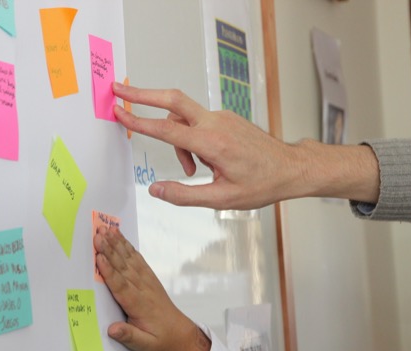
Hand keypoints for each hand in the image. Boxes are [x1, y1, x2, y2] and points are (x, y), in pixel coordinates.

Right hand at [93, 226, 209, 350]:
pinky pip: (137, 259)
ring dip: (117, 244)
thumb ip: (128, 336)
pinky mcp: (149, 278)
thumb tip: (112, 329)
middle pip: (124, 267)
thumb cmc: (159, 340)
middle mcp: (143, 290)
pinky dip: (128, 247)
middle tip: (98, 235)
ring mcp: (147, 281)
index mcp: (139, 306)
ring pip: (130, 260)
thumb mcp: (144, 346)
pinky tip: (119, 237)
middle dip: (110, 250)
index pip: (122, 286)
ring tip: (106, 230)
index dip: (109, 272)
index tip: (99, 258)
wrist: (180, 334)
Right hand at [112, 82, 379, 209]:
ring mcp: (222, 117)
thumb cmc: (261, 184)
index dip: (139, 121)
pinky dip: (191, 138)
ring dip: (176, 139)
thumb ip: (184, 195)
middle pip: (173, 100)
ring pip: (184, 118)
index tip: (119, 111)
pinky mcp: (226, 119)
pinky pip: (198, 123)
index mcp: (212, 143)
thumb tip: (155, 190)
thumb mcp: (221, 199)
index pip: (167, 129)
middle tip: (120, 90)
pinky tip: (205, 163)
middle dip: (144, 94)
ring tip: (192, 171)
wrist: (291, 168)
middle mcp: (216, 124)